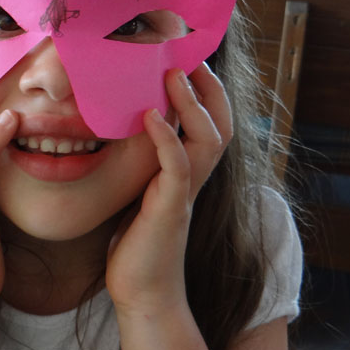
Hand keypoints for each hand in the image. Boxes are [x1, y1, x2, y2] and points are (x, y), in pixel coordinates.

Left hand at [105, 62, 232, 317]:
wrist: (141, 289)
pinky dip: (167, 137)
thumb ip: (144, 162)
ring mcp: (185, 193)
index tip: (190, 62)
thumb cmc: (135, 241)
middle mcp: (194, 179)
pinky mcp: (170, 208)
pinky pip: (177, 166)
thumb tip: (127, 125)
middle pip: (222, 125)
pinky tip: (152, 116)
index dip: (208, 93)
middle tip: (191, 59)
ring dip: (192, 104)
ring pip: (208, 140)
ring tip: (173, 75)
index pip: (212, 124)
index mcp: (187, 172)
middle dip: (211, 90)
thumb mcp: (141, 190)